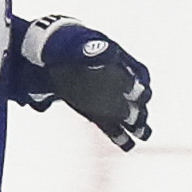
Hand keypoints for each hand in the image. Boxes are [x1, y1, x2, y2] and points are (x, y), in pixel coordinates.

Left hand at [19, 15, 153, 150]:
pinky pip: (110, 124)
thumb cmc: (63, 47)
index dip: (136, 83)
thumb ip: (90, 49)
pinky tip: (128, 146)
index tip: (136, 92)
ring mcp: (107, 97)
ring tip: (143, 135)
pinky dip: (119, 135)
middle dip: (138, 107)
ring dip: (135, 123)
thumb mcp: (74, 45)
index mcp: (116, 59)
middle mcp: (116, 79)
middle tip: (139, 119)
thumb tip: (108, 49)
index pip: (135, 72)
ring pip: (126, 112)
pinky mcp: (96, 112)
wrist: (47, 56)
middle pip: (134, 95)